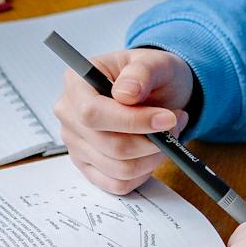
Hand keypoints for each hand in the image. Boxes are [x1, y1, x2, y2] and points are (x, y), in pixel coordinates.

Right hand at [55, 46, 194, 194]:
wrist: (156, 93)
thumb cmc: (150, 75)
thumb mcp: (154, 62)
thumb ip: (141, 72)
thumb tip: (125, 93)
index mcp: (77, 83)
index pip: (92, 113)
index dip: (132, 121)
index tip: (166, 119)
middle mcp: (70, 116)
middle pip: (109, 145)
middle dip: (151, 141)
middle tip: (175, 124)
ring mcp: (77, 144)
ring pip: (118, 169)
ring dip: (153, 157)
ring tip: (169, 136)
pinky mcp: (89, 167)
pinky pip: (118, 184)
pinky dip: (144, 173)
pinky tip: (153, 153)